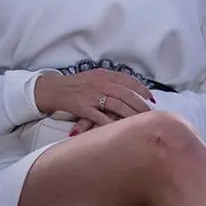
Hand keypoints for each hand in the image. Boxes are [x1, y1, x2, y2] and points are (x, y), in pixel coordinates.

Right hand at [33, 69, 153, 127]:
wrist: (54, 89)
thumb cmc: (77, 84)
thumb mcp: (95, 76)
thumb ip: (111, 80)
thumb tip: (131, 89)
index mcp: (104, 74)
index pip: (128, 80)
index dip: (142, 89)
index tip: (151, 98)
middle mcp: (100, 83)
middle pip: (126, 94)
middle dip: (140, 105)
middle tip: (150, 115)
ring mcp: (92, 96)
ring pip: (117, 105)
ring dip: (131, 115)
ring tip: (140, 123)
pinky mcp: (84, 108)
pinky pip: (101, 118)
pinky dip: (112, 124)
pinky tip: (121, 130)